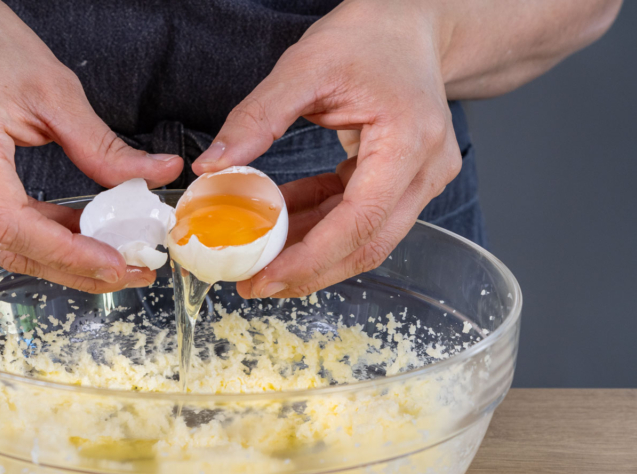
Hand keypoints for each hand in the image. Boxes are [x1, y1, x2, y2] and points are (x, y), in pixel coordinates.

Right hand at [0, 0, 182, 291]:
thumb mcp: (55, 90)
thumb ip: (104, 147)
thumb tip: (161, 172)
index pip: (13, 224)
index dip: (68, 253)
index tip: (116, 263)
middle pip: (9, 247)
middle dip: (73, 268)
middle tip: (128, 272)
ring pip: (3, 245)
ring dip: (60, 258)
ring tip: (113, 255)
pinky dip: (40, 236)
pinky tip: (78, 232)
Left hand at [192, 0, 460, 298]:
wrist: (411, 26)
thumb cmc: (367, 37)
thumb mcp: (304, 67)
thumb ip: (257, 118)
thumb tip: (211, 167)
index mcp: (409, 141)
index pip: (360, 222)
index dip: (311, 259)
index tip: (265, 277)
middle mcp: (426, 170)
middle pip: (368, 245)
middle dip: (309, 271)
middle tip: (255, 283)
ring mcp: (422, 179)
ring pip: (365, 239)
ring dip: (312, 252)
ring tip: (261, 257)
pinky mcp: (407, 182)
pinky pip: (361, 217)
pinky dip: (321, 224)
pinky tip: (284, 222)